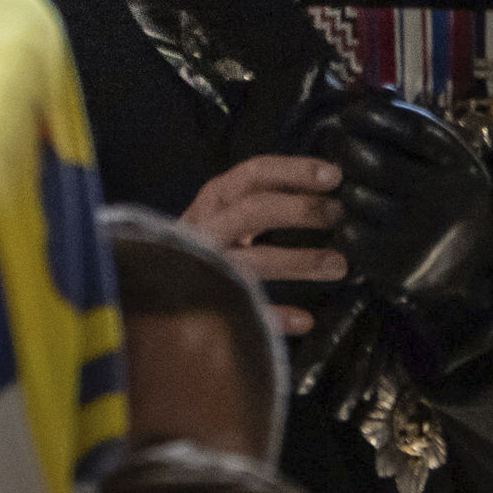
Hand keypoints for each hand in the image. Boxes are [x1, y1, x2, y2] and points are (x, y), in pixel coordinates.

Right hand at [177, 154, 346, 335]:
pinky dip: (275, 315)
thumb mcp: (226, 212)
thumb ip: (261, 200)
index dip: (295, 171)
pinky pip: (244, 309)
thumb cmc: (208, 241)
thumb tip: (324, 190)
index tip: (333, 176)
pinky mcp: (206, 304)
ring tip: (338, 265)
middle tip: (338, 216)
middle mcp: (207, 228)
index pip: (254, 174)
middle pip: (254, 210)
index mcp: (214, 200)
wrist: (153, 282)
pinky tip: (305, 320)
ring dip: (299, 260)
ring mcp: (205, 266)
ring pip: (254, 260)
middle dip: (300, 210)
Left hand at [303, 93, 492, 374]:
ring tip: (348, 183)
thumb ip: (417, 128)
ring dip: (343, 188)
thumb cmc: (450, 198)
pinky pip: (348, 234)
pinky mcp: (398, 267)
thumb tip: (370, 91)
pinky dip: (344, 223)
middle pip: (370, 161)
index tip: (351, 112)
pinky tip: (352, 218)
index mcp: (462, 168)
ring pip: (353, 197)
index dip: (374, 116)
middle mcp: (445, 201)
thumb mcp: (450, 159)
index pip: (410, 129)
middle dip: (346, 149)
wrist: (473, 267)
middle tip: (338, 143)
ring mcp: (421, 238)